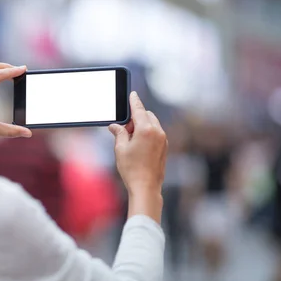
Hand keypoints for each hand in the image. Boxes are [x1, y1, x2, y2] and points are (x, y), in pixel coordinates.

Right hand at [109, 92, 166, 221]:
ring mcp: (163, 140)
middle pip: (147, 115)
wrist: (146, 187)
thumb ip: (119, 133)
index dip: (134, 101)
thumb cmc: (132, 169)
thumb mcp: (120, 149)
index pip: (139, 110)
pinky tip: (138, 145)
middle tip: (124, 129)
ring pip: (152, 124)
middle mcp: (157, 132)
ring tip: (130, 139)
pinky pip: (156, 133)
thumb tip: (115, 126)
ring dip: (142, 125)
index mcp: (146, 130)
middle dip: (136, 117)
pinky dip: (148, 133)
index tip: (133, 94)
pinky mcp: (165, 147)